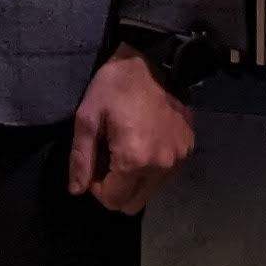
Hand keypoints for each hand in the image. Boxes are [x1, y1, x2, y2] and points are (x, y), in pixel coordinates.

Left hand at [67, 47, 196, 213]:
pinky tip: (144, 141)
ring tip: (125, 148)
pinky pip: (165, 175)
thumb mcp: (87, 118)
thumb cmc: (114, 86)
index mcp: (134, 160)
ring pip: (150, 192)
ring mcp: (178, 159)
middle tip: (107, 161)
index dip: (97, 188)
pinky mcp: (188, 149)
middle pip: (133, 204)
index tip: (95, 164)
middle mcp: (161, 166)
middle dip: (115, 190)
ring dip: (134, 180)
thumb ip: (81, 158)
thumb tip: (77, 190)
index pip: (112, 200)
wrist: (154, 61)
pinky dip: (151, 167)